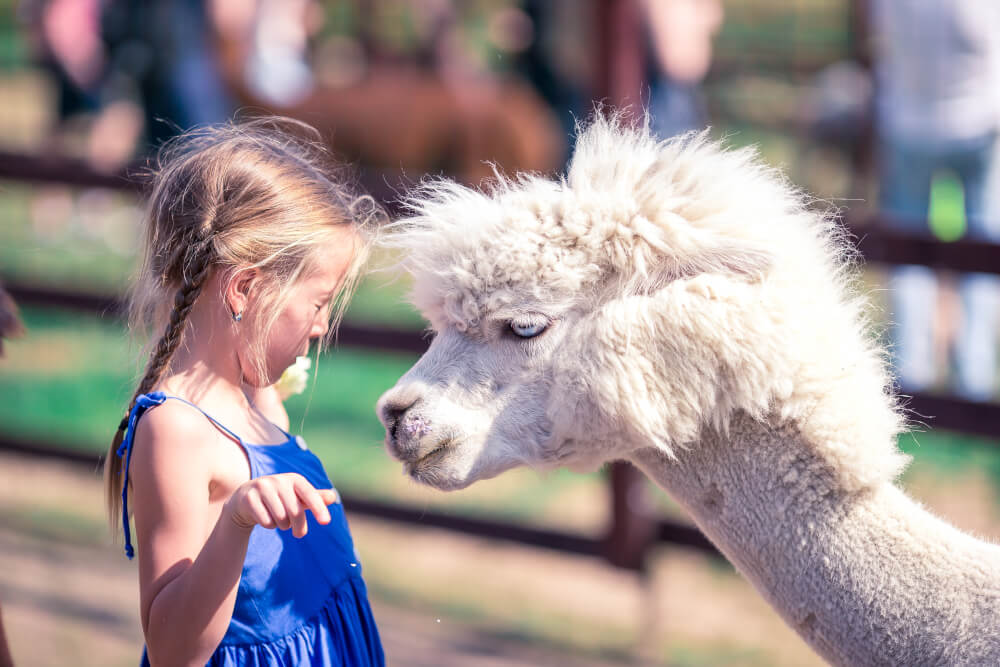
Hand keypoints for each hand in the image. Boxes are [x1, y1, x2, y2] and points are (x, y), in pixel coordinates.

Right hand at [224, 473, 338, 537]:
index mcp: (294, 479)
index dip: (319, 507)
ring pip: (280, 518)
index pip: (309, 494)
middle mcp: (278, 480)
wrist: (246, 498)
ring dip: (283, 525)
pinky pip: (266, 521)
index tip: (326, 522)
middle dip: (299, 527)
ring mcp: (262, 487)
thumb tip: (333, 497)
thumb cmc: (279, 498)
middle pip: (295, 511)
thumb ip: (315, 498)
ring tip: (280, 520)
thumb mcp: (297, 497)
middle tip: (299, 533)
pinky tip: (266, 518)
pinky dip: (269, 525)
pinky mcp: (249, 498)